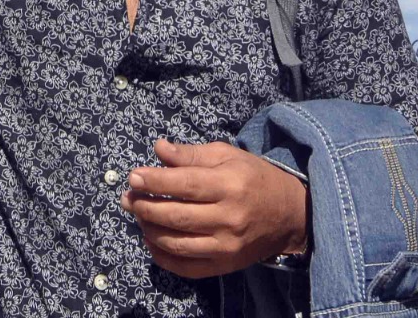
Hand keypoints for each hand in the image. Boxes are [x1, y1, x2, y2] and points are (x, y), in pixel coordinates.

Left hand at [123, 139, 307, 279]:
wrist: (289, 215)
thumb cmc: (254, 177)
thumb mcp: (226, 155)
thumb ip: (191, 154)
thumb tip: (158, 149)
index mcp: (229, 185)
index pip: (184, 185)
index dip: (154, 181)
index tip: (133, 176)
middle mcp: (228, 218)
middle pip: (176, 216)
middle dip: (145, 206)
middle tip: (128, 198)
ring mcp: (226, 247)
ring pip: (177, 244)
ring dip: (150, 230)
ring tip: (137, 216)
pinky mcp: (225, 266)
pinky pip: (188, 268)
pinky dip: (164, 257)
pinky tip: (151, 241)